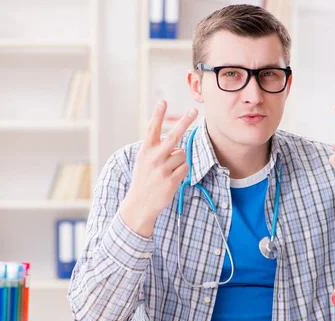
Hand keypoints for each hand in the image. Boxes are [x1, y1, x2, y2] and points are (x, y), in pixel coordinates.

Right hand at [120, 101, 197, 236]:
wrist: (140, 204)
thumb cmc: (144, 179)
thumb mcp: (143, 161)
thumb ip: (156, 150)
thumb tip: (177, 144)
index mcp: (145, 151)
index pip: (152, 129)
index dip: (158, 115)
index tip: (163, 101)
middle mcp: (153, 158)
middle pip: (173, 136)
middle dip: (184, 122)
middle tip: (194, 110)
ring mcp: (162, 169)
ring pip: (182, 154)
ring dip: (179, 160)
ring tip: (169, 169)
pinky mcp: (171, 180)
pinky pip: (185, 167)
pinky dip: (182, 170)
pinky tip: (172, 177)